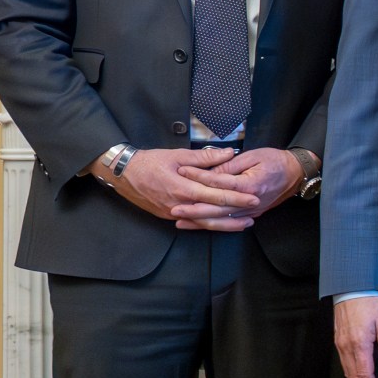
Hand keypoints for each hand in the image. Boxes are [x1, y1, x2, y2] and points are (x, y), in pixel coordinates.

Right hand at [96, 146, 256, 228]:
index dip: (236, 198)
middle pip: (212, 214)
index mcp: (183, 188)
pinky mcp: (168, 216)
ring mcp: (173, 213)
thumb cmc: (150, 162)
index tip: (253, 197)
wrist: (122, 174)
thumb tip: (229, 153)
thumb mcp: (177, 155)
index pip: (215, 195)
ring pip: (203, 222)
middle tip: (255, 213)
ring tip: (243, 223)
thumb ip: (205, 157)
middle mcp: (179, 205)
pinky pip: (193, 222)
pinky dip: (209, 223)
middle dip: (235, 215)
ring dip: (224, 224)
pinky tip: (222, 223)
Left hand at [172, 147, 302, 225]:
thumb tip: (210, 170)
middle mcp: (250, 201)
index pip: (219, 182)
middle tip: (175, 209)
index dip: (199, 176)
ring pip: (222, 220)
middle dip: (194, 210)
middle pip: (217, 208)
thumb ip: (230, 165)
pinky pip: (230, 222)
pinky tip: (200, 226)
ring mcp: (251, 210)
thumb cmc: (276, 161)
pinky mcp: (252, 213)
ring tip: (181, 221)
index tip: (182, 171)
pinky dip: (214, 225)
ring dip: (200, 222)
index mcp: (249, 184)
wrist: (297, 173)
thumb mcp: (253, 156)